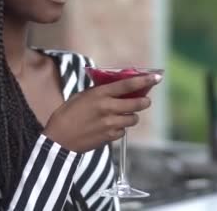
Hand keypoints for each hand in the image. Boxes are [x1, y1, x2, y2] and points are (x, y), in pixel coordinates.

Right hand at [43, 73, 161, 152]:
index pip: (128, 85)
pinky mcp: (109, 137)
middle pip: (136, 103)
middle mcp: (107, 108)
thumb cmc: (68, 114)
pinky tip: (110, 126)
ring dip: (131, 116)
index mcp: (100, 94)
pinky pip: (123, 131)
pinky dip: (120, 128)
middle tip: (145, 101)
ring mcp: (110, 124)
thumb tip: (117, 87)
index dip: (145, 81)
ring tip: (124, 115)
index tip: (156, 77)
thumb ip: (101, 92)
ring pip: (133, 119)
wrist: (59, 139)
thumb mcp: (82, 96)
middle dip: (144, 102)